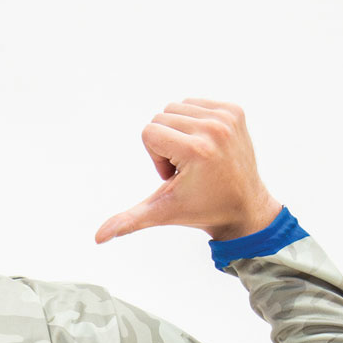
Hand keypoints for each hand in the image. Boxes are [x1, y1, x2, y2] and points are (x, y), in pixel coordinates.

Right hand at [94, 99, 282, 244]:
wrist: (245, 206)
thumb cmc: (201, 209)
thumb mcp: (161, 213)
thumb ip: (127, 221)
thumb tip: (97, 238)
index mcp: (196, 149)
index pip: (149, 132)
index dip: (156, 158)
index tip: (177, 176)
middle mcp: (214, 128)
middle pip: (161, 118)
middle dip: (165, 144)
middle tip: (186, 168)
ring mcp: (227, 117)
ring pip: (176, 109)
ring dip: (178, 132)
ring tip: (196, 157)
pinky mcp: (235, 111)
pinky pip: (195, 104)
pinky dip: (192, 122)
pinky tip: (205, 145)